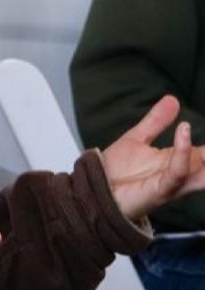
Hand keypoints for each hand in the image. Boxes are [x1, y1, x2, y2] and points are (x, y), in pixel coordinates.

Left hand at [100, 95, 204, 219]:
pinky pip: (177, 172)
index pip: (204, 154)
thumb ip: (156, 121)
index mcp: (176, 163)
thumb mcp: (137, 139)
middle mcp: (178, 175)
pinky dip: (183, 153)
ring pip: (201, 173)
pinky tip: (183, 133)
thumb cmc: (117, 171)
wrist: (95, 190)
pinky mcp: (159, 190)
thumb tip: (173, 98)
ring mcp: (171, 184)